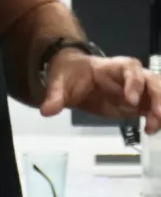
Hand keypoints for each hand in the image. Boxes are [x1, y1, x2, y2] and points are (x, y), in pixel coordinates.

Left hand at [40, 51, 160, 133]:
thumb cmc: (69, 74)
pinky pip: (153, 108)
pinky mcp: (136, 104)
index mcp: (111, 67)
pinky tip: (153, 130)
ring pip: (157, 92)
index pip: (129, 68)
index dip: (134, 82)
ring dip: (160, 107)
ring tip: (154, 127)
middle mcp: (129, 76)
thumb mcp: (59, 82)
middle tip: (157, 116)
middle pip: (151, 80)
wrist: (72, 74)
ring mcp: (135, 90)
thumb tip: (47, 111)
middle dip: (157, 96)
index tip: (131, 100)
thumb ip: (55, 96)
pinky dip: (157, 117)